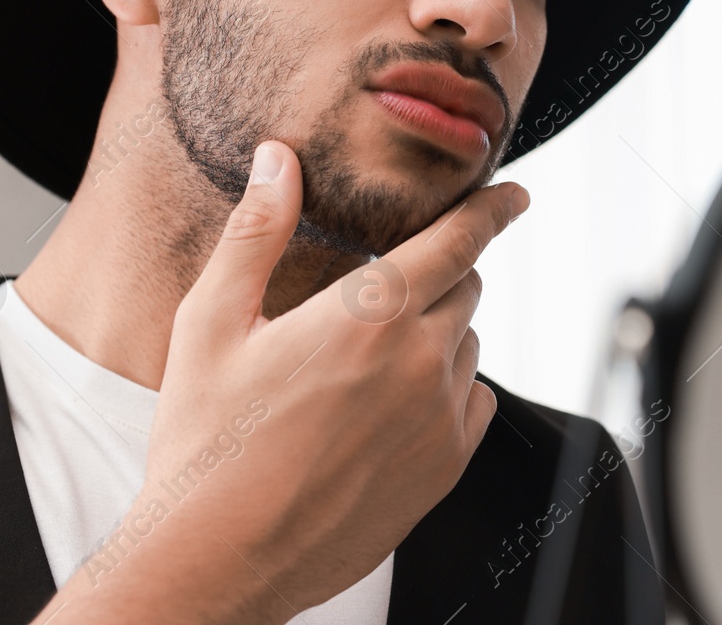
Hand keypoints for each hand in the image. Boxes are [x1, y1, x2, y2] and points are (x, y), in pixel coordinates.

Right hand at [32, 140, 527, 623]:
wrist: (218, 560)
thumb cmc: (207, 443)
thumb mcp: (212, 323)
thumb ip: (255, 232)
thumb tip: (278, 161)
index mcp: (368, 316)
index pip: (459, 240)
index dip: (493, 208)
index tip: (514, 194)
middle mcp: (419, 362)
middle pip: (466, 287)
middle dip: (439, 274)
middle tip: (385, 294)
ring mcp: (439, 419)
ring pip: (468, 344)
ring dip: (439, 333)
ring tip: (371, 360)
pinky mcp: (445, 468)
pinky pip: (474, 400)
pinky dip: (449, 388)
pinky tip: (395, 403)